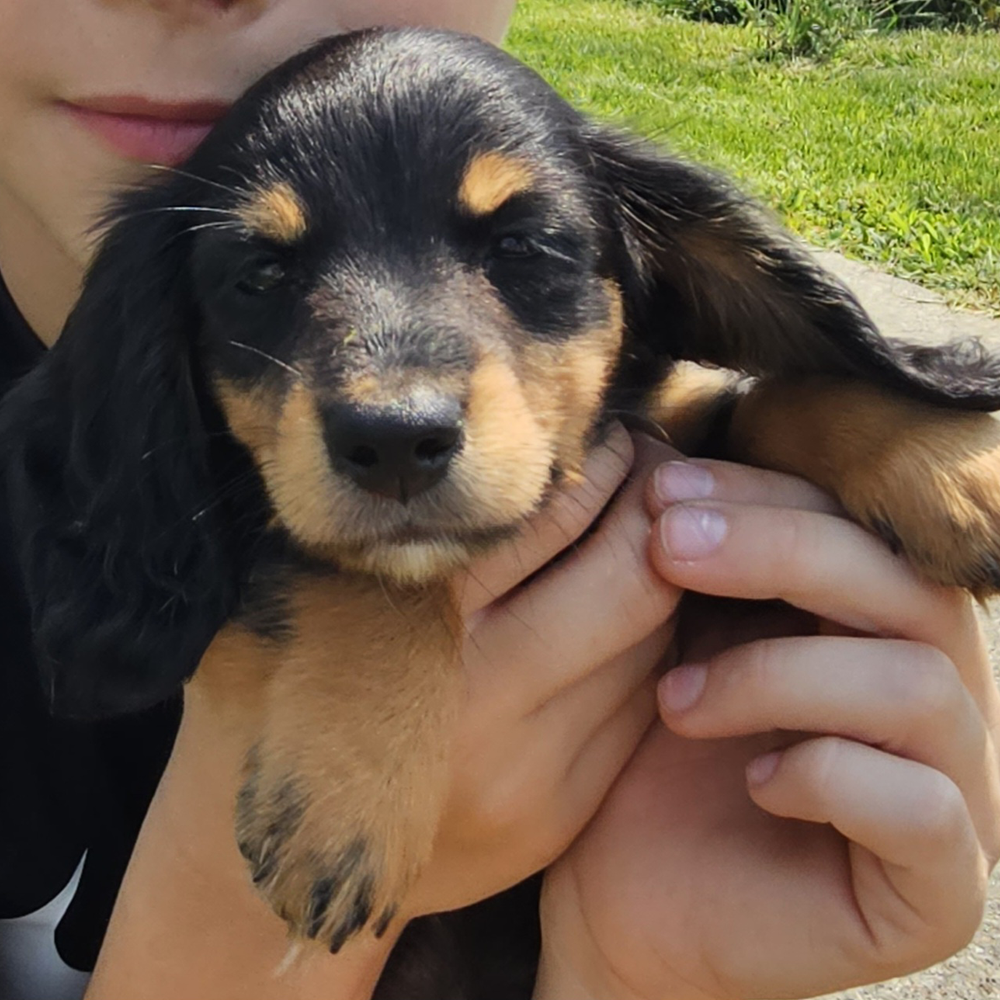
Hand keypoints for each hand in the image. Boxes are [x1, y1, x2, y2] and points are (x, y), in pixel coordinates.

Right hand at [88, 426, 682, 999]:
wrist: (271, 862)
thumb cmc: (276, 696)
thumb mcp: (298, 594)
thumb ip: (385, 528)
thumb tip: (474, 446)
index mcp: (406, 635)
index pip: (542, 522)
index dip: (593, 464)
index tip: (603, 429)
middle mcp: (482, 711)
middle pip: (628, 582)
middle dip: (655, 507)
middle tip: (654, 465)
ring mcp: (533, 778)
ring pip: (652, 645)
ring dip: (665, 572)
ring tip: (652, 525)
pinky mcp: (562, 817)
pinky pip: (643, 706)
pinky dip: (650, 644)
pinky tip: (632, 606)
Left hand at [536, 457, 999, 999]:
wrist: (625, 891)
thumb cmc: (651, 751)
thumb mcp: (679, 635)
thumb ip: (704, 559)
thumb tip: (666, 453)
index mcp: (879, 624)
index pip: (862, 526)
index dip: (767, 495)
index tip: (661, 489)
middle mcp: (937, 694)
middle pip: (906, 587)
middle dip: (778, 553)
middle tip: (667, 548)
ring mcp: (955, 793)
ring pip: (917, 687)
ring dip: (777, 675)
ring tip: (675, 700)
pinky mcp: (937, 888)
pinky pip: (926, 812)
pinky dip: (831, 777)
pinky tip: (755, 780)